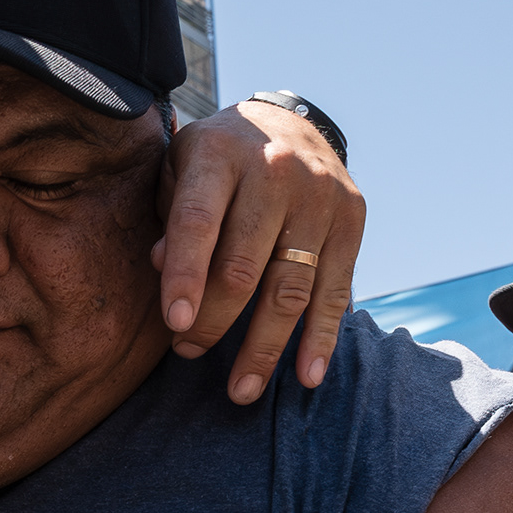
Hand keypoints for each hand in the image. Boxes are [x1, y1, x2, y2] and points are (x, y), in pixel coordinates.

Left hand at [160, 102, 363, 402]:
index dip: (184, 275)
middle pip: (243, 265)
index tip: (175, 324)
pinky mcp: (352, 220)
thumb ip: (168, 215)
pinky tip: (306, 376)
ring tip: (242, 389)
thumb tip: (160, 268)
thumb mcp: (180, 168)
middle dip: (214, 320)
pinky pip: (334, 290)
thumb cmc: (219, 160)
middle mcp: (274, 172)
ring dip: (264, 346)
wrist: (291, 123)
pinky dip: (321, 338)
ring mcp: (319, 196)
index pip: (197, 222)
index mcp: (221, 154)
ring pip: (289, 287)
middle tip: (188, 352)